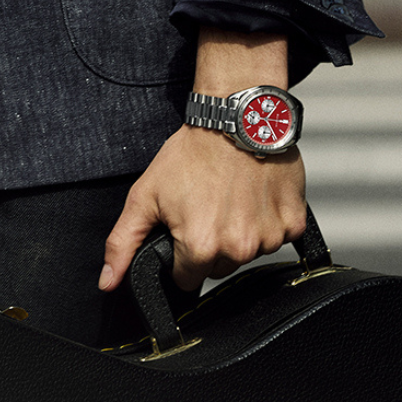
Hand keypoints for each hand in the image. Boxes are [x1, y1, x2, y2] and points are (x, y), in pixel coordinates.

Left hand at [99, 29, 307, 291]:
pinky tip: (254, 196)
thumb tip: (108, 283)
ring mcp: (269, 237)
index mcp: (200, 247)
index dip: (182, 255)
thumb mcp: (144, 196)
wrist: (235, 119)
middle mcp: (238, 248)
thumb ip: (123, 243)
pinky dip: (267, 221)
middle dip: (211, 245)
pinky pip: (278, 237)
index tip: (185, 227)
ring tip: (231, 197)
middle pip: (219, 269)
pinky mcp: (293, 223)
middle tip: (207, 207)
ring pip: (249, 254)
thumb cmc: (190, 154)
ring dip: (240, 233)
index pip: (187, 279)